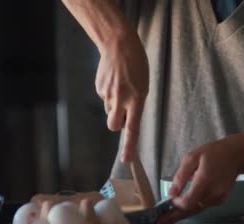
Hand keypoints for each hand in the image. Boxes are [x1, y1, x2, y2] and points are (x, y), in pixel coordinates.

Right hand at [60, 0, 148, 162]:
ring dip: (114, 105)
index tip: (127, 160)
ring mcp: (108, 94)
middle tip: (122, 113)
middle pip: (114, 126)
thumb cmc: (136, 64)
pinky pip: (104, 98)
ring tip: (121, 87)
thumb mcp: (143, 86)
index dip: (129, 146)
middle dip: (117, 124)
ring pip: (109, 111)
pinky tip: (114, 80)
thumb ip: (135, 104)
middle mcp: (121, 99)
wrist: (118, 44)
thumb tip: (125, 119)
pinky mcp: (99, 88)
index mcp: (136, 99)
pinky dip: (109, 93)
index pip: (132, 129)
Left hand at [154, 137, 242, 223]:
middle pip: (190, 211)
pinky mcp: (220, 200)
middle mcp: (213, 194)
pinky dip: (190, 209)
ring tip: (164, 221)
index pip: (188, 202)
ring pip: (195, 210)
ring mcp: (218, 199)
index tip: (168, 201)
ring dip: (180, 215)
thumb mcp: (192, 158)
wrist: (235, 156)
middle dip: (173, 219)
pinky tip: (179, 212)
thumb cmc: (212, 153)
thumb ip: (181, 176)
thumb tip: (171, 193)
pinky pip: (201, 206)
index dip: (176, 205)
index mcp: (205, 181)